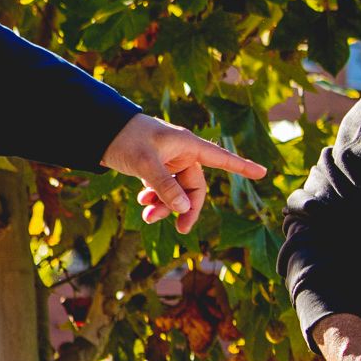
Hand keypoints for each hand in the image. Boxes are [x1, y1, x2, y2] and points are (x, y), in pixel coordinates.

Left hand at [101, 111, 267, 234]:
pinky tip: (143, 204)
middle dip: (184, 208)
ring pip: (176, 192)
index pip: (221, 158)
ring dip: (165, 207)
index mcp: (187, 145)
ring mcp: (168, 162)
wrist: (98, 130)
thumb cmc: (125, 138)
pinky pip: (163, 189)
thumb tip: (183, 208)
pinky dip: (155, 199)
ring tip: (148, 217)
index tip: (263, 173)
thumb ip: (165, 187)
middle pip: (194, 187)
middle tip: (179, 230)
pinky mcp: (155, 168)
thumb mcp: (145, 163)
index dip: (242, 167)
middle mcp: (182, 154)